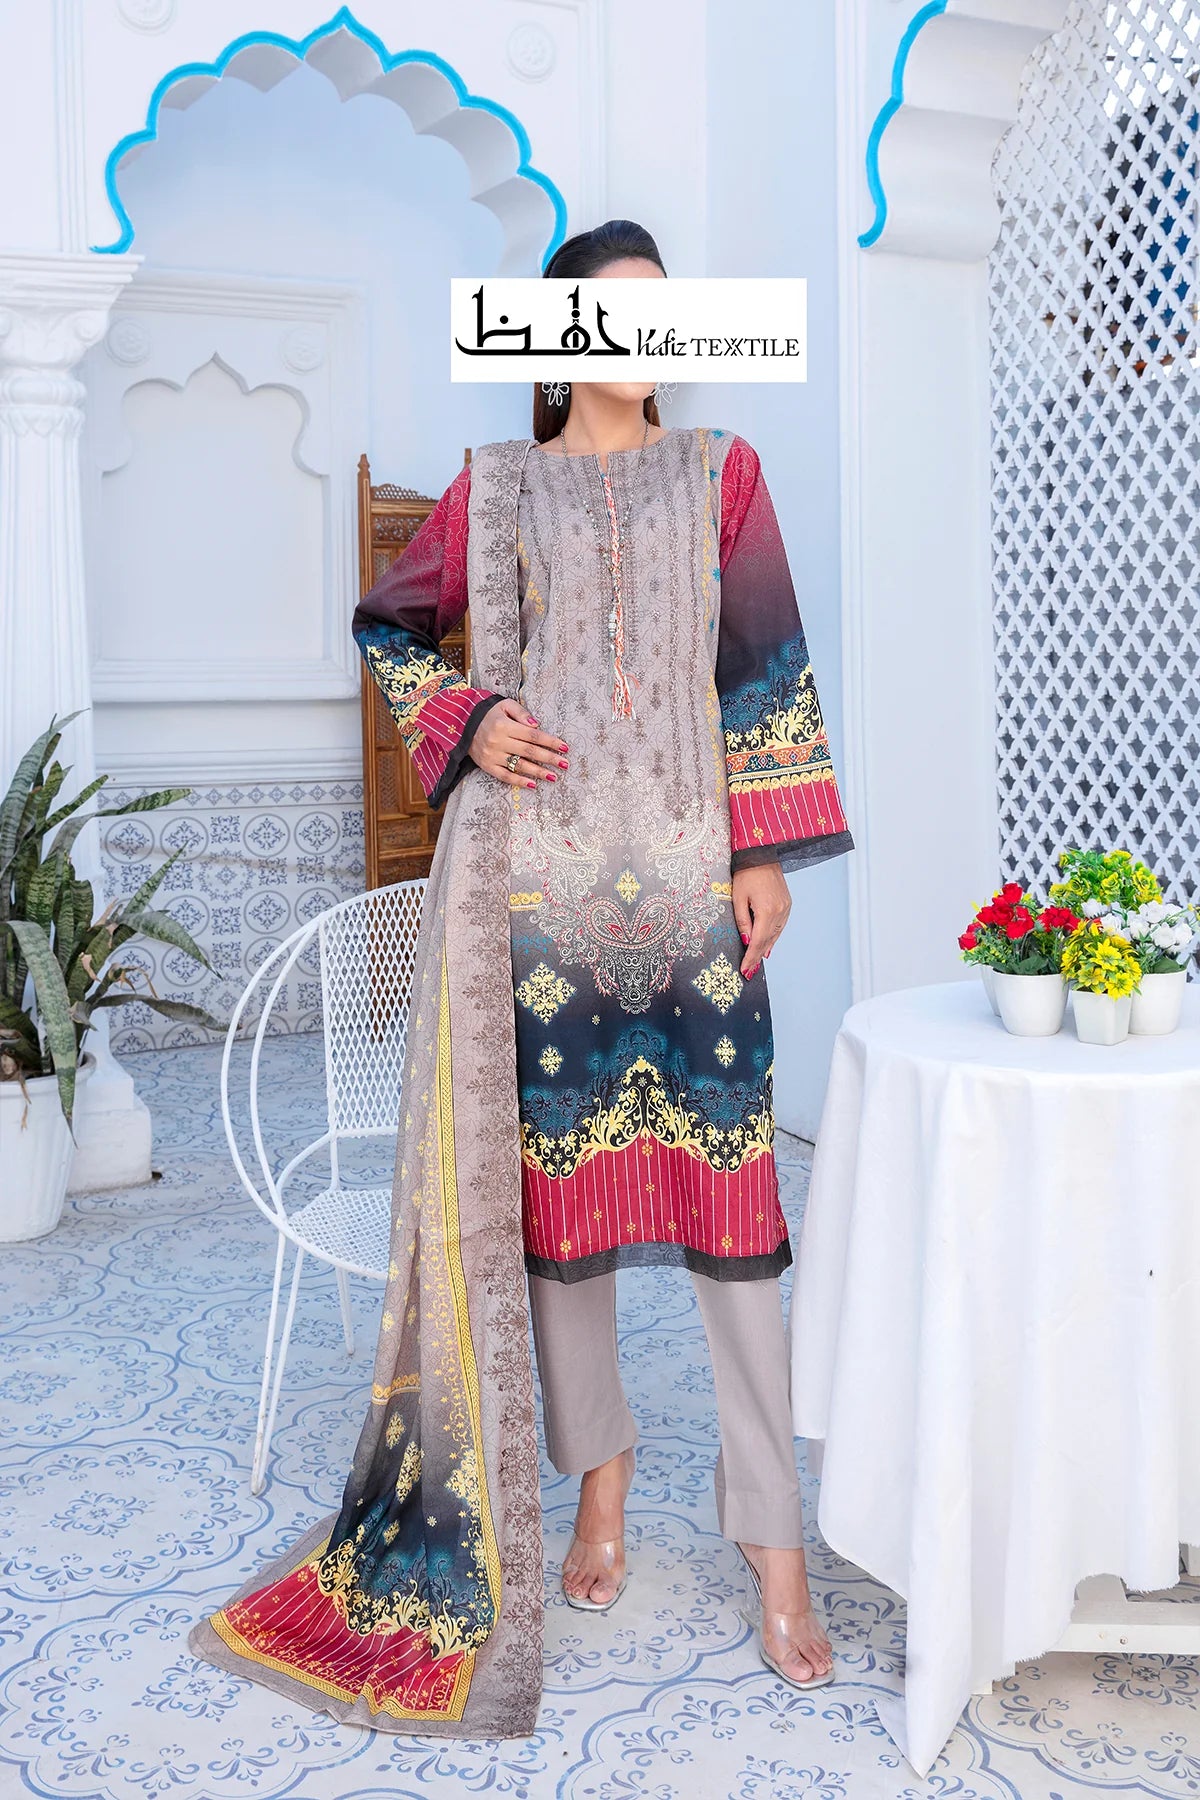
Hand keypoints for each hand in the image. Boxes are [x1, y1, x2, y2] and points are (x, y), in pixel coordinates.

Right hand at [470, 697, 567, 787]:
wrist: (461, 723)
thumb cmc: (488, 713)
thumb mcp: (504, 705)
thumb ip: (522, 713)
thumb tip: (537, 725)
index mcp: (504, 725)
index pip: (532, 735)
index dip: (550, 741)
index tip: (564, 747)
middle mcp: (498, 741)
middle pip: (529, 752)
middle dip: (549, 758)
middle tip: (565, 764)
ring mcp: (492, 755)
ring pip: (519, 766)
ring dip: (538, 772)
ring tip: (554, 776)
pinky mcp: (487, 766)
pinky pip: (505, 776)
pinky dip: (519, 781)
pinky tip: (533, 785)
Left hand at [732, 861, 790, 977]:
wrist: (762, 854)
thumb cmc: (746, 873)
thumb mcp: (738, 898)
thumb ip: (742, 922)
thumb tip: (747, 941)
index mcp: (767, 910)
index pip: (758, 942)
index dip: (751, 958)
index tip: (745, 970)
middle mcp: (780, 911)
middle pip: (767, 941)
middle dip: (757, 957)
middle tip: (749, 972)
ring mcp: (786, 908)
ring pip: (775, 935)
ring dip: (765, 949)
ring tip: (756, 962)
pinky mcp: (787, 904)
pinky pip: (780, 927)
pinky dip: (772, 937)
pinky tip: (766, 945)